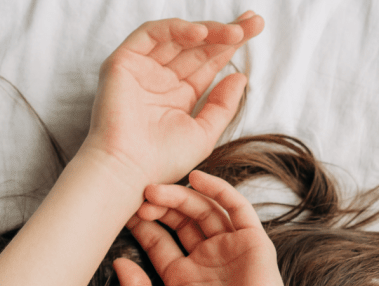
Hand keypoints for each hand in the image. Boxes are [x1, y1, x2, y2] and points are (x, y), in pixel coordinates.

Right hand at [81, 12, 263, 186]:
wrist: (129, 171)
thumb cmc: (162, 162)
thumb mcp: (204, 133)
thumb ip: (222, 106)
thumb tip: (240, 77)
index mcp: (178, 96)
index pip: (207, 63)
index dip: (230, 46)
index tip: (255, 29)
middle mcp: (160, 80)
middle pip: (196, 47)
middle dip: (226, 32)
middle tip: (254, 22)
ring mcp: (141, 69)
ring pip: (177, 37)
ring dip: (208, 31)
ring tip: (235, 32)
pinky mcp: (122, 63)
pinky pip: (150, 35)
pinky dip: (175, 29)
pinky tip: (201, 34)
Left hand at [113, 170, 298, 285]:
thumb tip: (116, 262)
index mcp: (184, 276)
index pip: (159, 242)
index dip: (142, 225)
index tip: (123, 211)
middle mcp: (207, 259)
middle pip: (180, 221)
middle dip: (159, 207)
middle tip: (140, 197)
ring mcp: (230, 247)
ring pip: (203, 210)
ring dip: (180, 196)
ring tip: (155, 190)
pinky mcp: (253, 240)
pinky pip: (236, 208)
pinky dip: (218, 190)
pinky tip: (196, 179)